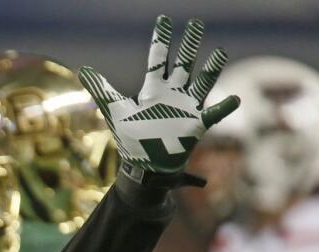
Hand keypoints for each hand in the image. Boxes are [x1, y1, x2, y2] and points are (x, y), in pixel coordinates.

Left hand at [80, 16, 238, 176]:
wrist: (143, 165)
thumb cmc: (131, 138)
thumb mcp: (115, 111)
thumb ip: (102, 89)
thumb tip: (83, 69)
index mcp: (153, 90)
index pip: (158, 59)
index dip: (160, 40)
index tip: (164, 20)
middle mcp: (172, 94)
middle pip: (183, 64)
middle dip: (188, 45)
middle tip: (195, 23)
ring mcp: (186, 108)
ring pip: (202, 83)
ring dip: (211, 69)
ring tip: (220, 52)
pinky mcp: (196, 125)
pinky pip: (213, 114)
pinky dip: (224, 107)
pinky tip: (235, 99)